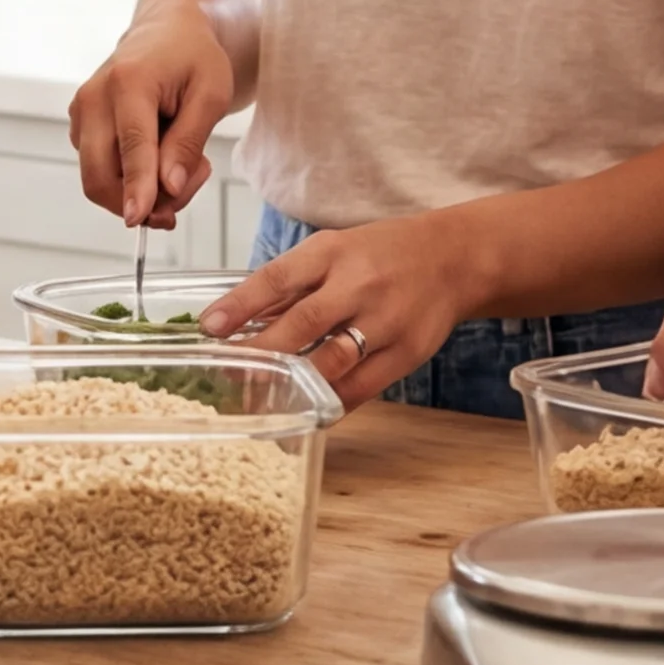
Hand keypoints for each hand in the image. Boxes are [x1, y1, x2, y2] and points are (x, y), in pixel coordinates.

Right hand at [68, 5, 241, 228]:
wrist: (165, 30)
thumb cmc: (193, 56)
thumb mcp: (211, 93)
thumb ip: (188, 141)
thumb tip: (168, 186)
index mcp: (129, 82)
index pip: (131, 147)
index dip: (136, 187)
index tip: (139, 218)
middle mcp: (94, 97)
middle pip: (100, 174)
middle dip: (142, 200)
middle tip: (185, 189)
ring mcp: (81, 112)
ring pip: (99, 180)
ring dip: (140, 190)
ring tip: (179, 160)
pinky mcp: (79, 126)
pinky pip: (99, 170)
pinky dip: (129, 179)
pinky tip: (158, 155)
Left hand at [197, 214, 484, 407]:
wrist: (453, 259)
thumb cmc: (380, 254)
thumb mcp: (334, 250)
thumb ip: (290, 284)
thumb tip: (236, 318)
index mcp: (332, 253)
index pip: (279, 277)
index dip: (241, 303)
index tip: (210, 327)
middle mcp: (358, 285)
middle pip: (303, 323)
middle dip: (261, 352)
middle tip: (225, 375)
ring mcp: (385, 322)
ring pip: (331, 362)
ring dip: (292, 386)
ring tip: (257, 402)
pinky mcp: (405, 354)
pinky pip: (360, 388)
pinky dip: (328, 404)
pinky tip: (302, 414)